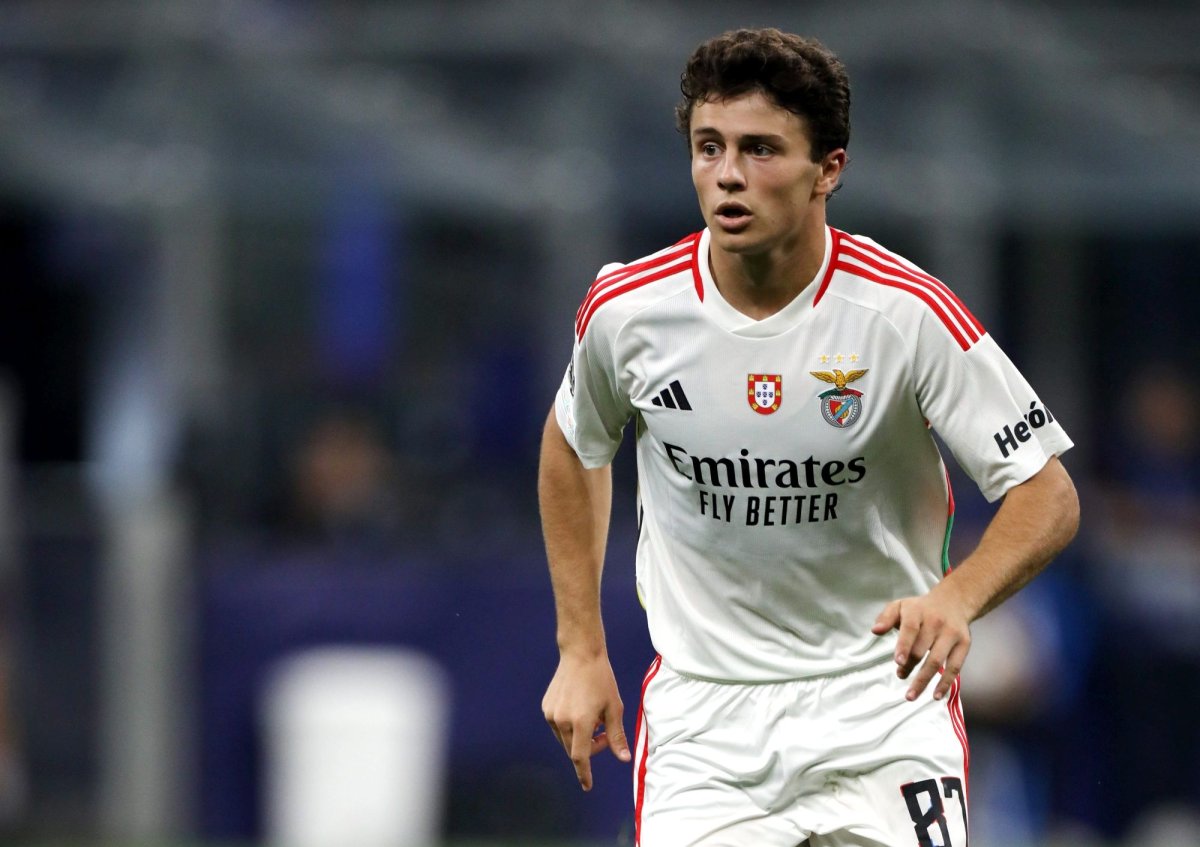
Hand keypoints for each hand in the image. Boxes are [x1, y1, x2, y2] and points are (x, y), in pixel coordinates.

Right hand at [542, 652, 630, 790]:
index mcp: (581, 722)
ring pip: (565, 740)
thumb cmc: (601, 680)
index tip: (587, 786)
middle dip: (589, 749)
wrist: (580, 655)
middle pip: (573, 750)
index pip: (580, 757)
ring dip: (579, 738)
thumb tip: (624, 759)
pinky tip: (580, 710)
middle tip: (604, 733)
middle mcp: (562, 721)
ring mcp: (551, 714)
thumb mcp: (614, 708)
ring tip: (592, 718)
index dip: (584, 773)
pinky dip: (570, 727)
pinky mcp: (546, 707)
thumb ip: (617, 736)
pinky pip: (558, 727)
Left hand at [872, 587, 971, 701]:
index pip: (911, 629)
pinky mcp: (964, 644)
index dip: (904, 646)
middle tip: (900, 676)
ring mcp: (951, 634)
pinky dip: (945, 683)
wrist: (954, 601)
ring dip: (924, 680)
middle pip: (922, 648)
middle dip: (910, 666)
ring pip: (937, 661)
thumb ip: (886, 618)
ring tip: (911, 695)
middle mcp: (936, 622)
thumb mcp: (900, 606)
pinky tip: (936, 696)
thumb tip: (875, 630)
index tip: (898, 662)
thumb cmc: (920, 608)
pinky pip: (955, 667)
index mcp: (918, 612)